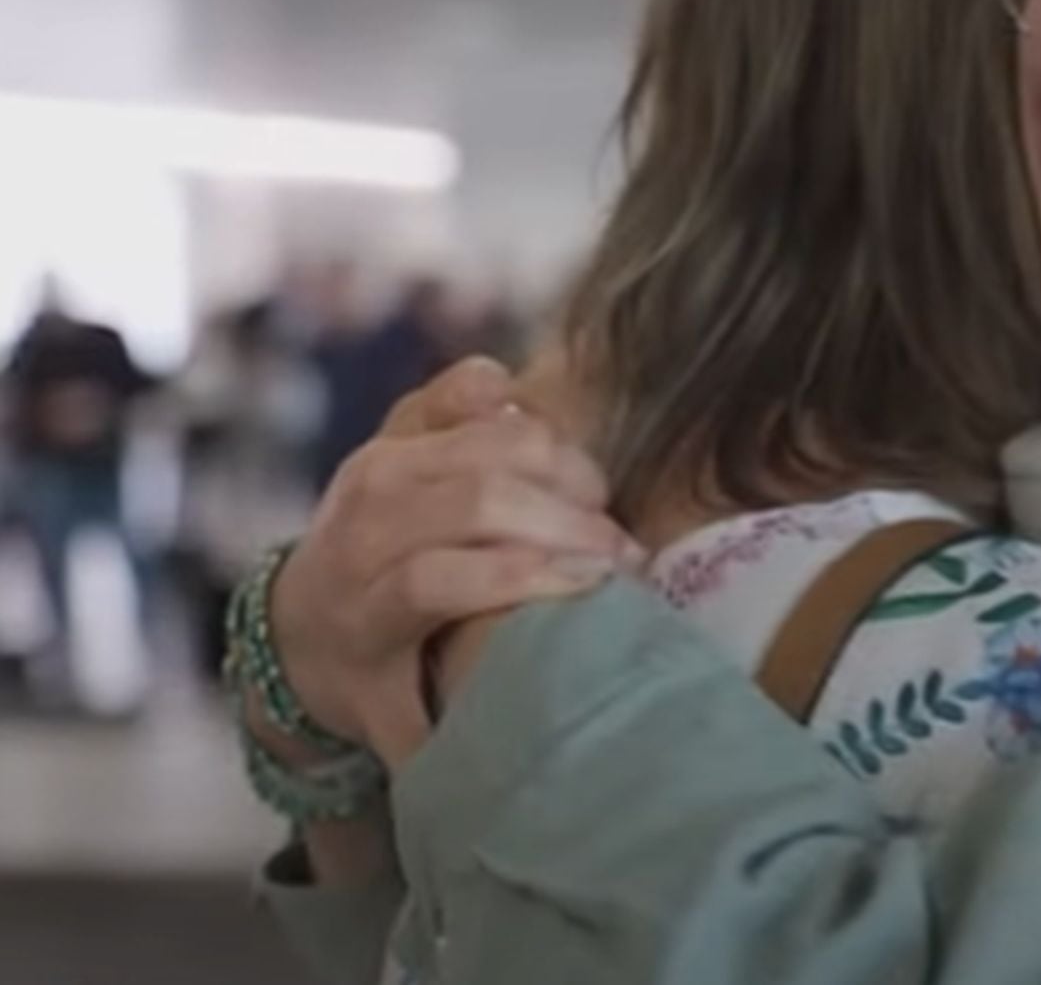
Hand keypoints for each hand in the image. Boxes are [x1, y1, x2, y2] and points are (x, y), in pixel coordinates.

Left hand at [264, 358, 639, 761]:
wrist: (296, 616)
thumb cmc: (366, 677)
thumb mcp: (389, 722)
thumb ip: (441, 743)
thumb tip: (515, 774)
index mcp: (358, 606)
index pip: (437, 577)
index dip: (523, 575)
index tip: (600, 586)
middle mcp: (359, 524)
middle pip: (474, 498)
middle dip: (567, 519)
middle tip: (626, 551)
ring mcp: (375, 463)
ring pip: (484, 437)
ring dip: (562, 464)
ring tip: (606, 503)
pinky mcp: (393, 424)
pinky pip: (463, 385)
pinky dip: (514, 397)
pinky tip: (554, 437)